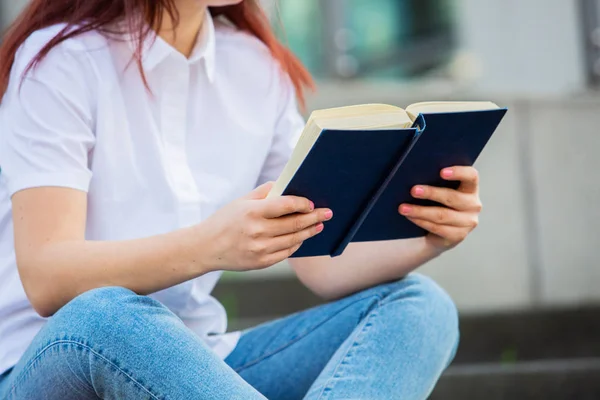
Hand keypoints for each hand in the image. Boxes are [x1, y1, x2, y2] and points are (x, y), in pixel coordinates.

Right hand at [201, 182, 332, 271]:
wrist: (206, 247)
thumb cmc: (225, 220)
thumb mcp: (241, 201)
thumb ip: (264, 193)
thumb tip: (287, 186)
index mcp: (252, 212)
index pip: (286, 206)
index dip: (302, 204)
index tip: (312, 203)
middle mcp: (257, 232)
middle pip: (294, 224)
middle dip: (314, 218)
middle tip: (327, 213)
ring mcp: (260, 249)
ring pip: (294, 240)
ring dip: (310, 232)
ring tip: (319, 225)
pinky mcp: (261, 263)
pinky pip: (286, 252)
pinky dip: (296, 244)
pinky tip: (302, 238)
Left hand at [398, 166, 481, 250]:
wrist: (439, 231)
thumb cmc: (437, 203)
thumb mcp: (440, 190)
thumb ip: (435, 181)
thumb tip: (413, 174)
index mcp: (471, 188)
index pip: (471, 176)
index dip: (459, 172)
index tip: (441, 172)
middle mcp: (473, 205)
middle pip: (452, 198)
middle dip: (431, 193)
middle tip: (413, 190)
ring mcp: (468, 222)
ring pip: (442, 215)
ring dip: (420, 211)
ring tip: (403, 208)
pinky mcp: (458, 236)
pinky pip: (437, 228)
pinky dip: (421, 222)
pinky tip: (410, 217)